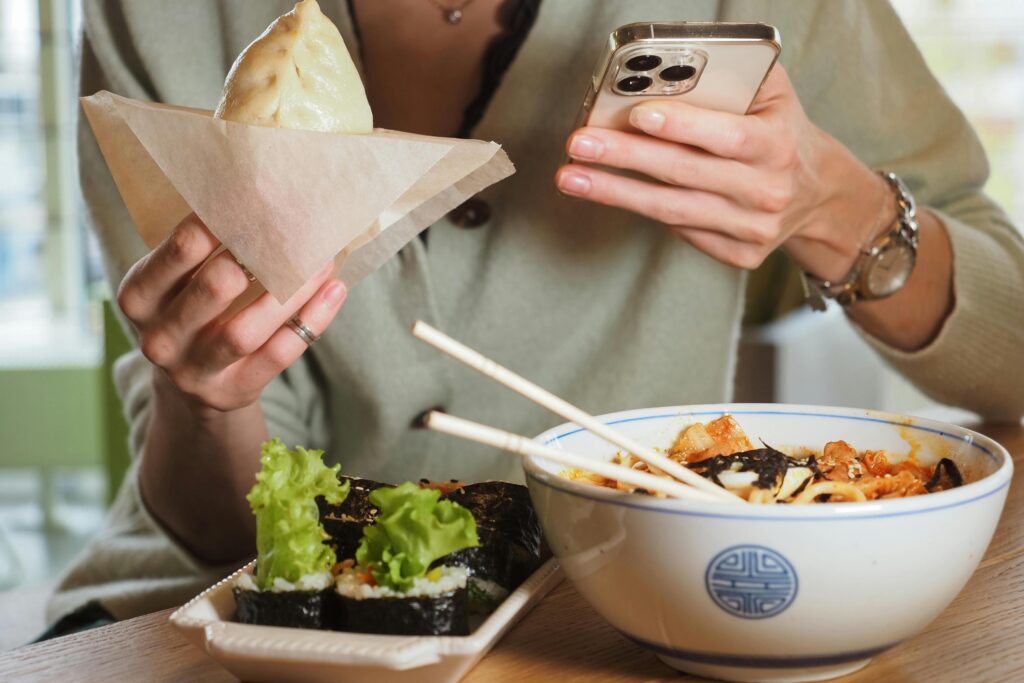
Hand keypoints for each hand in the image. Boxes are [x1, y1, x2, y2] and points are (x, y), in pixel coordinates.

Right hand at [117, 213, 345, 412]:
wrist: (191, 386)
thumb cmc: (193, 313)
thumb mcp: (180, 282)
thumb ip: (207, 249)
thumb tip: (269, 194)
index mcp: (140, 295)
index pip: (181, 248)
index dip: (223, 219)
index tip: (262, 196)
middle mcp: (160, 337)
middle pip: (214, 287)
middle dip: (259, 254)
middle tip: (297, 227)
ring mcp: (193, 371)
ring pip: (246, 330)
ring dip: (292, 291)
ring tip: (325, 260)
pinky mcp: (232, 392)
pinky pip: (278, 355)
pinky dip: (311, 321)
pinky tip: (334, 291)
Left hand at [556, 65, 891, 281]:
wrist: (818, 193)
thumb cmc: (780, 132)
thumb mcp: (774, 95)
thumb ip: (735, 75)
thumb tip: (673, 67)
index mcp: (777, 145)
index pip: (725, 136)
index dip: (681, 127)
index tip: (637, 116)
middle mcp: (767, 191)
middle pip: (684, 174)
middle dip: (625, 158)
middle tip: (578, 145)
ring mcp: (753, 228)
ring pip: (672, 210)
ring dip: (616, 192)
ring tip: (573, 177)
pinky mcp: (740, 254)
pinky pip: (682, 231)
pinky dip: (646, 210)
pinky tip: (614, 193)